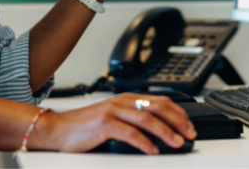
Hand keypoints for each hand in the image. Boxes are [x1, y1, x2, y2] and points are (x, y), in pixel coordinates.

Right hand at [33, 93, 195, 154]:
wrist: (58, 129)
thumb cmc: (86, 127)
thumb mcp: (114, 118)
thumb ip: (133, 120)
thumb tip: (160, 132)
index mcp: (127, 98)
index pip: (160, 101)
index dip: (178, 113)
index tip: (190, 126)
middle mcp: (122, 101)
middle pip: (158, 107)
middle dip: (178, 121)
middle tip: (190, 134)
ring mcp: (113, 111)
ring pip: (147, 119)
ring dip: (166, 132)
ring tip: (177, 142)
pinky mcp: (104, 124)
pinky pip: (129, 132)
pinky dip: (144, 142)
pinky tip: (153, 150)